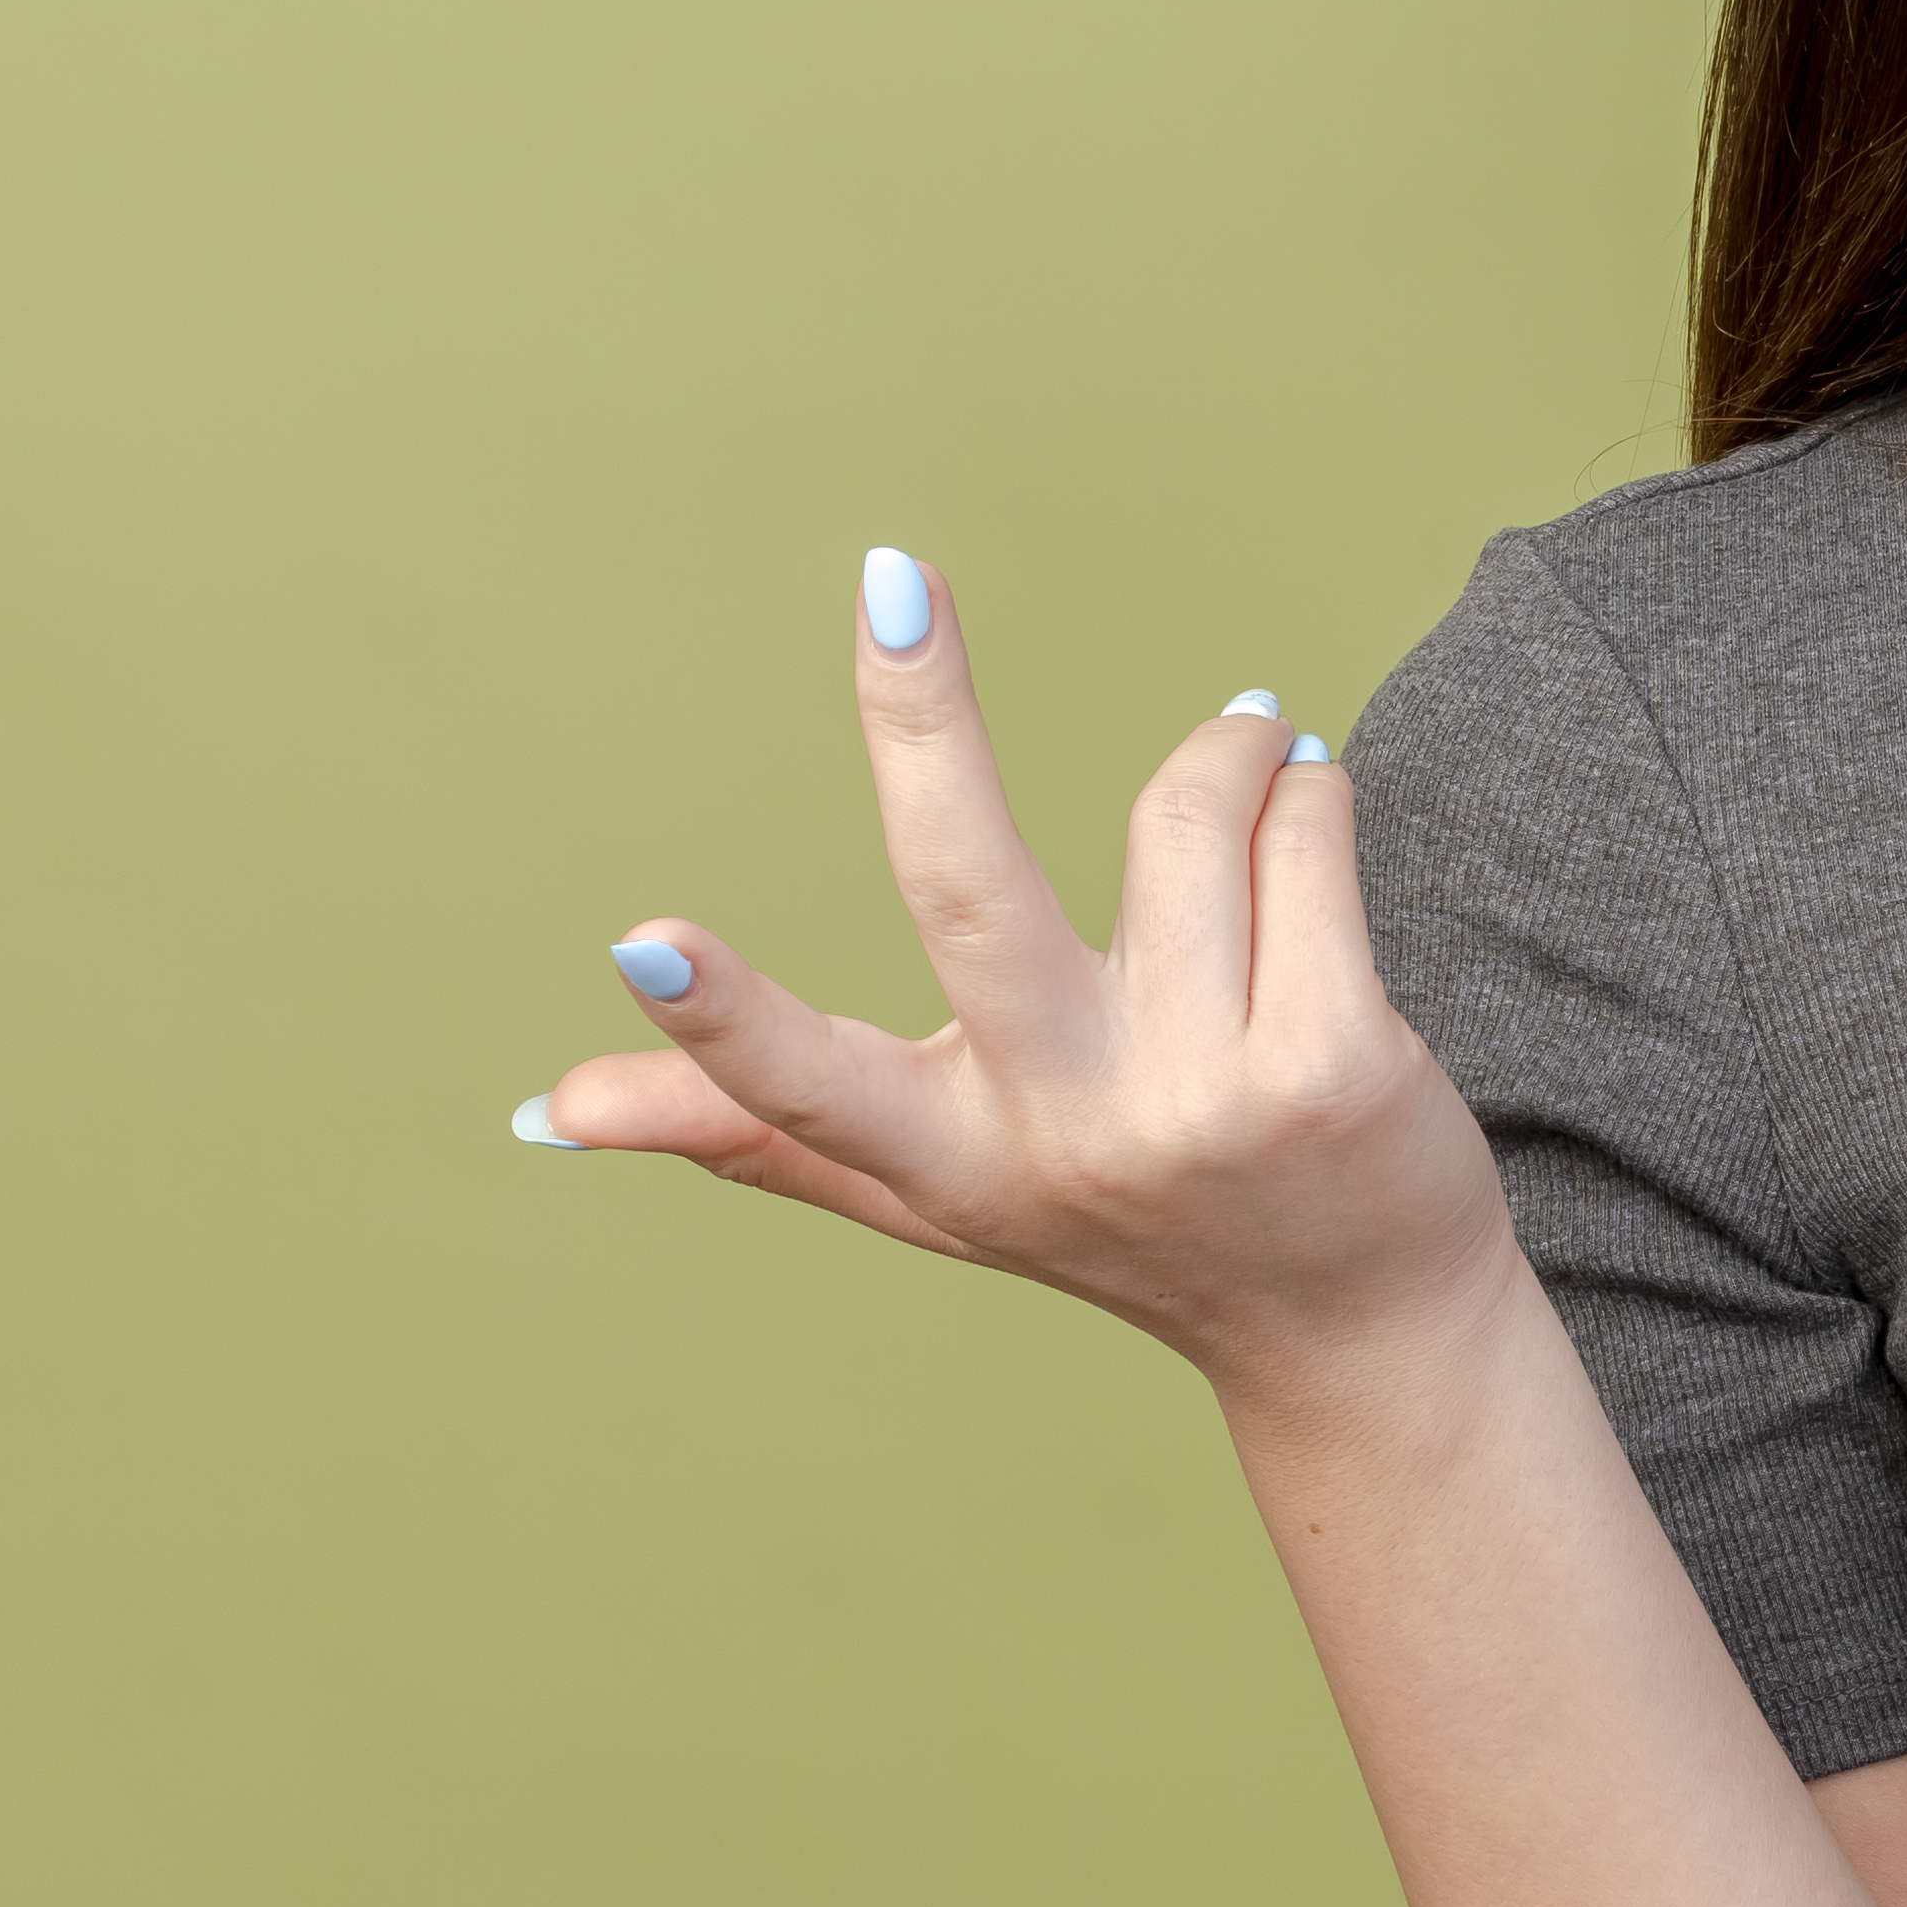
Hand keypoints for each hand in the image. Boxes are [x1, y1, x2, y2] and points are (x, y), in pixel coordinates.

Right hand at [517, 550, 1517, 1415]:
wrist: (1360, 1323)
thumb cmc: (1129, 1224)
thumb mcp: (942, 1191)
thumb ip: (758, 1133)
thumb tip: (546, 1111)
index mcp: (955, 1159)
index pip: (808, 1093)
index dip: (720, 1024)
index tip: (640, 944)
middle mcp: (1069, 1131)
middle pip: (970, 892)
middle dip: (921, 723)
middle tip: (890, 583)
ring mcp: (1208, 1102)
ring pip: (1186, 818)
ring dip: (1224, 755)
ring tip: (1245, 763)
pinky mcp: (1337, 1065)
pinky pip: (1303, 837)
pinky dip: (1304, 790)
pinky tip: (1307, 809)